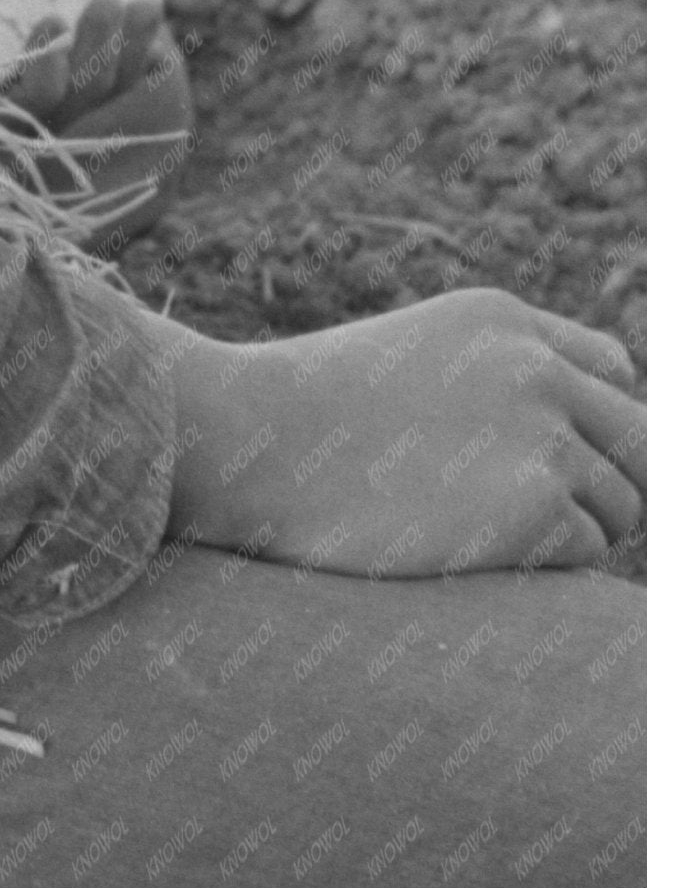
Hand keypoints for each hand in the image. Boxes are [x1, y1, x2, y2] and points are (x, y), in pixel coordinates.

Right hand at [158, 289, 646, 575]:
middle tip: (551, 523)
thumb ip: (487, 382)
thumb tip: (558, 452)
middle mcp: (536, 366)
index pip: (612, 370)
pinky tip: (474, 554)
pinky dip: (546, 567)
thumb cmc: (304, 416)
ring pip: (623, 506)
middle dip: (612, 484)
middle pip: (641, 441)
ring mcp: (542, 435)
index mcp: (502, 319)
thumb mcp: (405, 363)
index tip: (568, 463)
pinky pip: (587, 552)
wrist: (246, 440)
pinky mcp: (535, 507)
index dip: (599, 422)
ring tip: (486, 538)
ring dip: (575, 532)